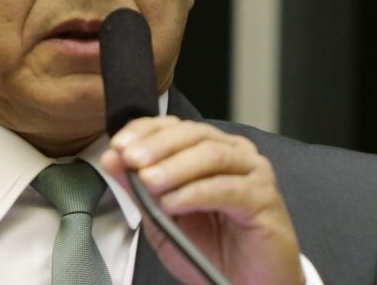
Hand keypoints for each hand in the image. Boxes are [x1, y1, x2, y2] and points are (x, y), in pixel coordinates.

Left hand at [101, 116, 304, 284]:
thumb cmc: (212, 249)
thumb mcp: (163, 218)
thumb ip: (140, 189)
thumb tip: (112, 160)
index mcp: (209, 150)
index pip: (174, 127)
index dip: (145, 131)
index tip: (118, 145)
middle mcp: (234, 154)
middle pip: (193, 135)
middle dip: (156, 146)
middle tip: (130, 160)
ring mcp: (253, 173)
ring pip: (211, 155)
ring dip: (174, 167)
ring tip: (148, 181)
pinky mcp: (263, 199)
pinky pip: (227, 188)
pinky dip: (195, 193)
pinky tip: (173, 202)